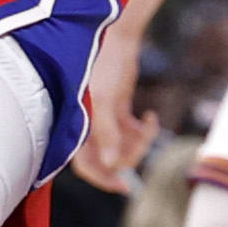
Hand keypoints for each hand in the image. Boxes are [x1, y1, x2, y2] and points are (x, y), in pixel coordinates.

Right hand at [72, 38, 159, 186]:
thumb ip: (106, 132)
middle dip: (128, 157)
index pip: (85, 166)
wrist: (116, 40)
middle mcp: (89, 128)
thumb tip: (110, 164)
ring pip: (124, 148)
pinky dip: (144, 130)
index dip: (102, 179)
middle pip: (109, 160)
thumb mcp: (103, 99)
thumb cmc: (102, 66)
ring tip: (147, 125)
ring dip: (139, 143)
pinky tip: (150, 116)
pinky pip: (133, 133)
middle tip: (143, 144)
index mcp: (77, 127)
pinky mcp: (119, 111)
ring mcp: (105, 121)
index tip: (123, 186)